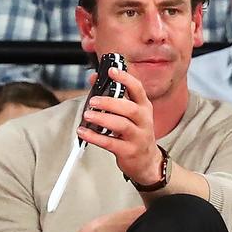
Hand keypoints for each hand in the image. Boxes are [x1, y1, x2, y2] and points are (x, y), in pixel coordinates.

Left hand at [77, 67, 161, 184]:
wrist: (147, 160)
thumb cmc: (136, 132)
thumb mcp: (130, 113)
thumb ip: (114, 96)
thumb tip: (95, 78)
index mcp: (144, 107)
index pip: (138, 89)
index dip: (125, 78)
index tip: (112, 71)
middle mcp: (144, 120)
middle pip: (129, 108)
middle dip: (110, 102)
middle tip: (93, 101)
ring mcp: (138, 136)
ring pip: (122, 125)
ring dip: (103, 119)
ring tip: (88, 115)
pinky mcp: (129, 151)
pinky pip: (111, 143)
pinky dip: (95, 137)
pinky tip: (84, 132)